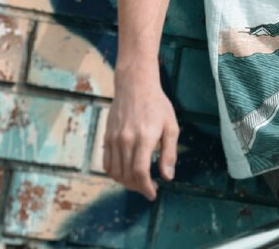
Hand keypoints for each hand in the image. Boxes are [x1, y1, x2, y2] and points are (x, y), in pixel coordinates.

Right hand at [103, 75, 178, 198]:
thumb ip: (170, 153)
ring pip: (115, 172)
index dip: (146, 187)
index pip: (140, 172)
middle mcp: (126, 140)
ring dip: (126, 183)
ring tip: (138, 182)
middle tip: (148, 188)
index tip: (152, 194)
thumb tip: (167, 176)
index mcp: (144, 138)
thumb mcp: (171, 127)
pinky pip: (106, 163)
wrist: (135, 85)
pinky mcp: (107, 137)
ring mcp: (114, 139)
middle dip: (138, 187)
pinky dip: (114, 173)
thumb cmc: (157, 105)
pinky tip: (125, 173)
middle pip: (127, 175)